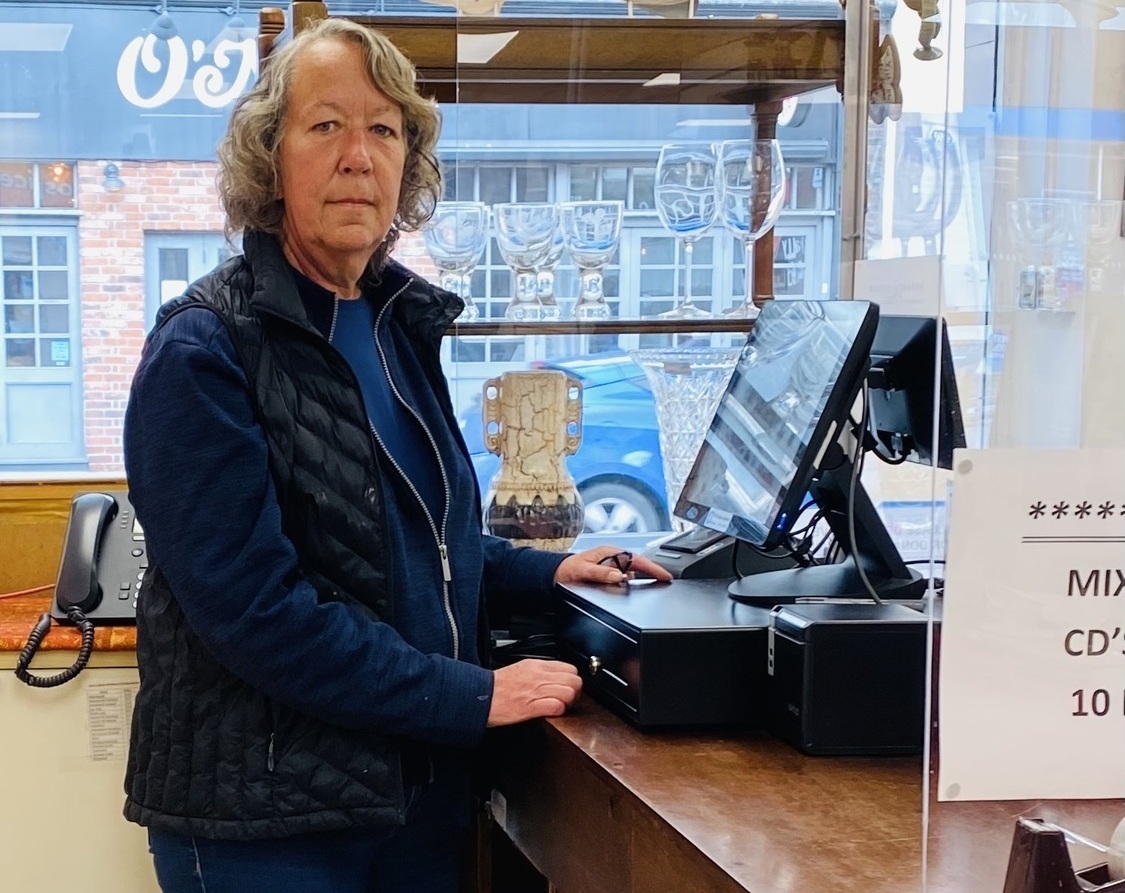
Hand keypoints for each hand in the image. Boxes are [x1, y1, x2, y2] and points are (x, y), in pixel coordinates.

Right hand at [487, 659, 582, 726]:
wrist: (481, 696)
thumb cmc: (497, 686)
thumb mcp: (521, 669)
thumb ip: (539, 670)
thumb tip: (555, 676)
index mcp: (537, 665)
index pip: (570, 668)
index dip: (572, 680)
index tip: (568, 687)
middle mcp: (539, 676)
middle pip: (574, 680)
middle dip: (575, 691)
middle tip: (567, 698)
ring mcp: (536, 691)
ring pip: (569, 692)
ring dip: (568, 701)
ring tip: (561, 706)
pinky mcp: (532, 707)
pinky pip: (557, 706)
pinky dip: (559, 711)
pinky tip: (552, 712)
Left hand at [553, 545, 673, 585]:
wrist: (552, 576)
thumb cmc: (566, 570)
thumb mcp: (583, 570)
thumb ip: (601, 573)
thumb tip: (620, 576)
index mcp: (609, 553)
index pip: (636, 559)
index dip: (652, 567)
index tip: (664, 575)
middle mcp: (611, 559)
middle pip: (638, 565)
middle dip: (653, 572)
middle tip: (666, 580)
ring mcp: (610, 567)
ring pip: (632, 572)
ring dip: (644, 578)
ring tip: (657, 584)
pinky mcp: (607, 576)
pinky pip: (624, 579)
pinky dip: (633, 584)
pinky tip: (636, 590)